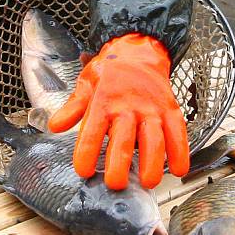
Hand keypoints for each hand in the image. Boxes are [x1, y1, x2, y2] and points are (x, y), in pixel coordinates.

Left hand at [48, 33, 188, 189]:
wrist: (138, 51)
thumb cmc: (110, 71)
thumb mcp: (87, 83)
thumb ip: (73, 108)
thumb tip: (54, 125)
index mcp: (104, 101)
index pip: (92, 130)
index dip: (87, 151)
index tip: (83, 171)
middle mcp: (128, 106)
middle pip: (124, 138)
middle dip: (120, 163)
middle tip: (115, 183)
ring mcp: (151, 108)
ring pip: (154, 137)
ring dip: (152, 161)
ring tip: (148, 182)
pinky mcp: (169, 110)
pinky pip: (178, 132)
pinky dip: (180, 151)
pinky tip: (178, 170)